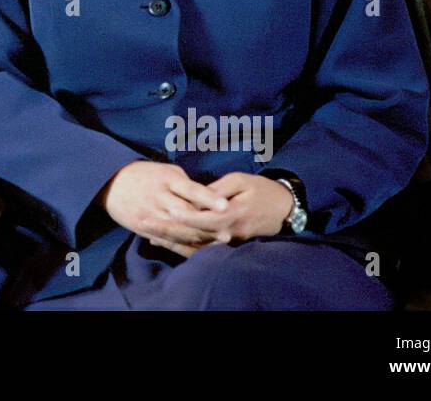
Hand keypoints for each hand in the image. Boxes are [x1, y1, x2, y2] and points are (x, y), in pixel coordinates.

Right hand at [98, 160, 230, 257]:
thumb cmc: (144, 175)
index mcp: (166, 179)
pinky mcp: (145, 229)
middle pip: (187, 215)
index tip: (225, 205)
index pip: (190, 189)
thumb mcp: (164, 170)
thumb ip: (185, 184)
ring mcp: (152, 215)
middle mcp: (159, 197)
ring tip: (217, 245)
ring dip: (199, 240)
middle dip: (207, 226)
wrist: (110, 184)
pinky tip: (199, 252)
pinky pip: (167, 241)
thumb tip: (208, 198)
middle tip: (227, 235)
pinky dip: (184, 248)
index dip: (208, 198)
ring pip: (179, 231)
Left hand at [162, 173, 293, 251]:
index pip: (205, 218)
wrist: (285, 209)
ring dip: (172, 241)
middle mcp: (230, 232)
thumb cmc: (261, 189)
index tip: (166, 210)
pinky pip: (203, 249)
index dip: (186, 215)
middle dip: (170, 230)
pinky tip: (165, 242)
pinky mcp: (228, 245)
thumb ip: (217, 190)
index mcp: (233, 214)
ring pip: (197, 245)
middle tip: (145, 222)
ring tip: (149, 234)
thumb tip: (196, 195)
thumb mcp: (240, 181)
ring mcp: (229, 242)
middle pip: (196, 234)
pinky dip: (183, 247)